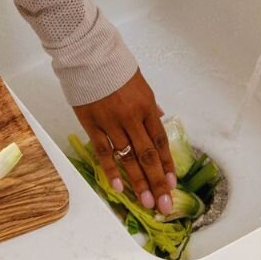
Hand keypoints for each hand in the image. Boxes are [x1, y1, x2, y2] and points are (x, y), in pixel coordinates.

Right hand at [73, 69, 175, 213]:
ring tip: (147, 202)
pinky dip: (111, 171)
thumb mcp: (141, 83)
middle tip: (164, 204)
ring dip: (138, 182)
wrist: (89, 55)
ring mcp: (112, 123)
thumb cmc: (115, 67)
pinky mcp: (92, 124)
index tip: (172, 183)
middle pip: (147, 155)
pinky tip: (119, 188)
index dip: (166, 163)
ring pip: (128, 158)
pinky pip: (104, 152)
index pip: (160, 141)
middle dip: (157, 182)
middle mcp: (132, 118)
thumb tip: (161, 117)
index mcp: (146, 107)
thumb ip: (150, 105)